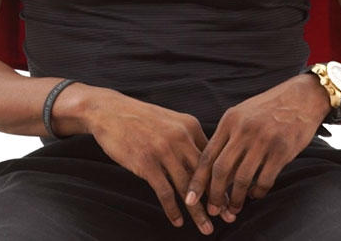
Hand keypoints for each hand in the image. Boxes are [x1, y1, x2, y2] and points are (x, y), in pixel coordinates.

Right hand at [83, 87, 221, 234]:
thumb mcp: (170, 121)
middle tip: (228, 218)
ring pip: (187, 188)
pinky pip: (165, 192)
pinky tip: (177, 221)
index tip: (231, 198)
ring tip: (206, 229)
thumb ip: (187, 138)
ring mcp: (163, 150)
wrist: (110, 111)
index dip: (223, 180)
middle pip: (204, 174)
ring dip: (198, 212)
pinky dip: (173, 210)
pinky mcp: (146, 163)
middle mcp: (180, 137)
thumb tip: (204, 162)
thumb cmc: (141, 118)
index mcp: (190, 125)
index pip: (212, 157)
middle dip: (218, 199)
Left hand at [185, 75, 330, 220]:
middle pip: (221, 169)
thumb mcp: (242, 114)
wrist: (300, 97)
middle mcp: (243, 130)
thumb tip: (213, 170)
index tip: (189, 199)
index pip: (207, 155)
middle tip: (212, 210)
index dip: (197, 180)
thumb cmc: (267, 108)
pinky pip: (264, 180)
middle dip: (214, 195)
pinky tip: (255, 194)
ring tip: (234, 209)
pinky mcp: (281, 150)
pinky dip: (257, 192)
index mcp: (230, 120)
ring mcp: (263, 140)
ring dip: (236, 199)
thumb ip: (228, 137)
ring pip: (242, 178)